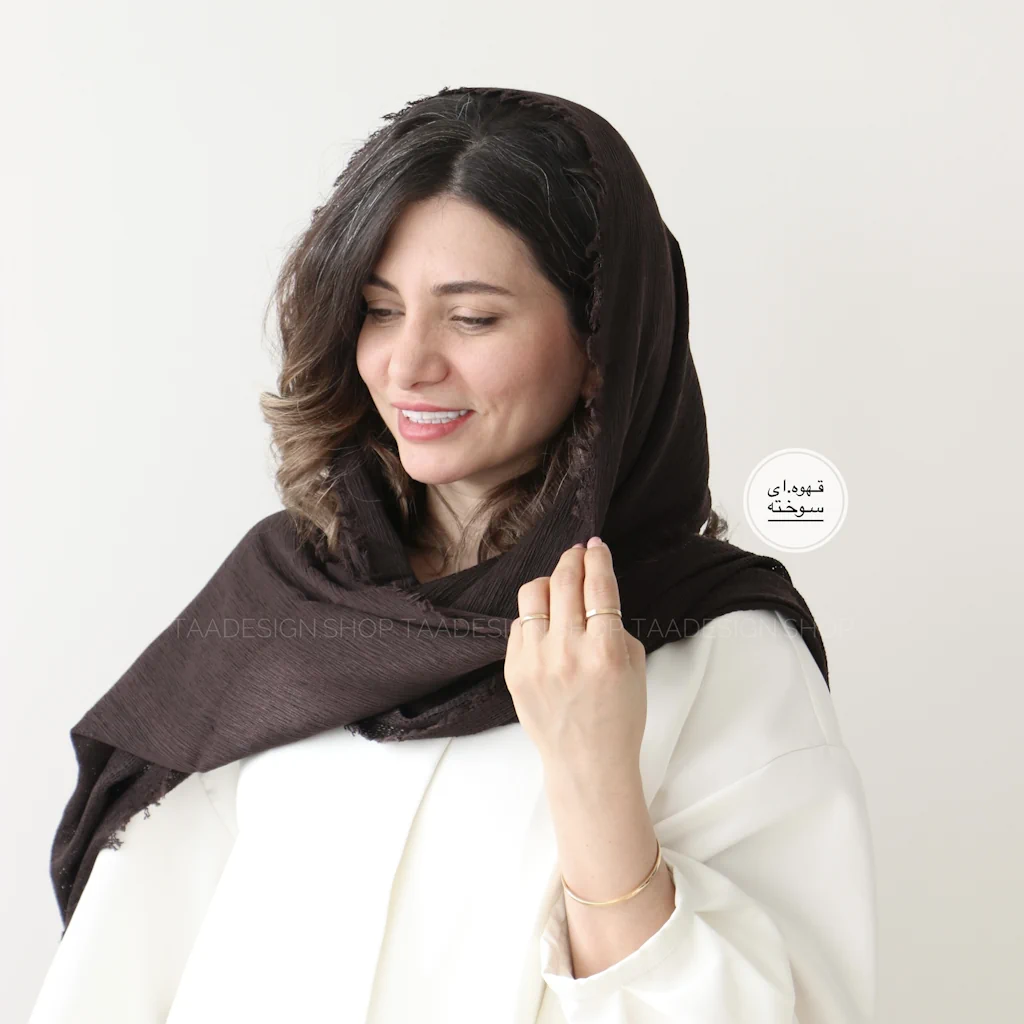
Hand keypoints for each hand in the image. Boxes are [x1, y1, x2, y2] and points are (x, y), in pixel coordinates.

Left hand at [504, 538, 648, 776]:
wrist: (587, 763)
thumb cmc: (618, 717)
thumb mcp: (635, 667)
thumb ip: (615, 627)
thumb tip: (595, 594)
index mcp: (605, 651)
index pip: (598, 586)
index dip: (597, 559)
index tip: (597, 547)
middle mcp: (567, 652)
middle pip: (563, 581)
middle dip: (572, 559)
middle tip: (578, 554)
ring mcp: (536, 661)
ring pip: (532, 595)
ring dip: (548, 581)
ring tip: (558, 585)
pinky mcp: (514, 670)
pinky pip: (519, 625)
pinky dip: (534, 616)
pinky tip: (546, 623)